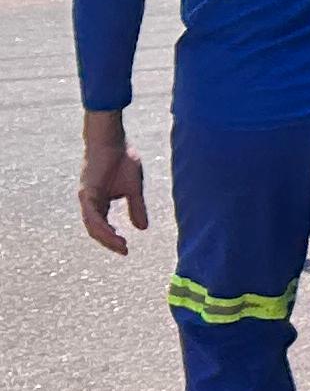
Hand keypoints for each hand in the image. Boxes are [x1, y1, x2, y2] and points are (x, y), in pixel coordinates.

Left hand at [79, 112, 146, 253]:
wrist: (111, 140)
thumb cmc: (122, 159)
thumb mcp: (134, 189)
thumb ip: (136, 208)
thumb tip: (142, 228)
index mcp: (100, 202)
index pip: (104, 226)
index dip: (113, 238)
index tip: (126, 249)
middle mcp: (90, 203)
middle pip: (96, 229)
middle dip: (110, 242)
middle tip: (124, 251)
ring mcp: (86, 198)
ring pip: (92, 225)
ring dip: (106, 238)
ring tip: (121, 246)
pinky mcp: (87, 193)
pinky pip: (92, 215)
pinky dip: (102, 226)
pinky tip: (113, 233)